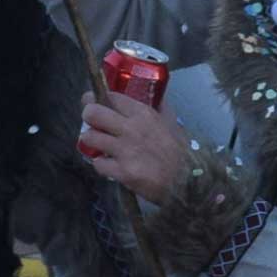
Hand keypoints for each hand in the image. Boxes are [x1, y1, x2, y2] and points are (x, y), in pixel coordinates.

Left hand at [75, 89, 193, 200]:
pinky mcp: (122, 172)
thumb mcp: (173, 123)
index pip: (111, 97)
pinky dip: (101, 165)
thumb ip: (160, 108)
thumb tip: (153, 95)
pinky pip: (98, 164)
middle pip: (92, 113)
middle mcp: (131, 129)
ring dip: (92, 141)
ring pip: (89, 138)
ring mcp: (124, 151)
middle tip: (92, 122)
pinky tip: (110, 165)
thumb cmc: (181, 151)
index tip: (94, 100)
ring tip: (99, 144)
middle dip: (88, 116)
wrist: (188, 181)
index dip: (99, 97)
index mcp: (143, 114)